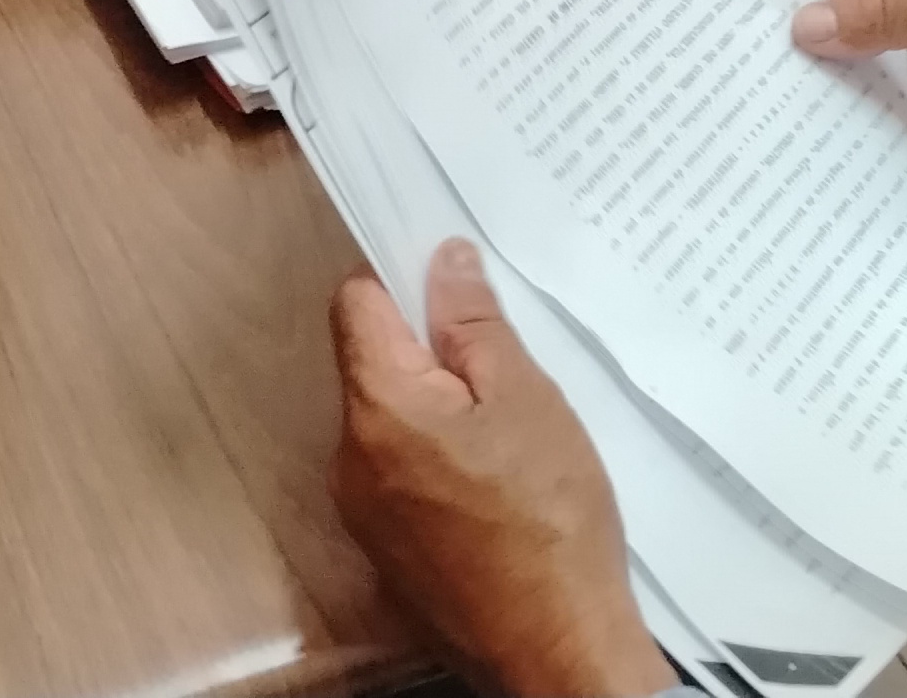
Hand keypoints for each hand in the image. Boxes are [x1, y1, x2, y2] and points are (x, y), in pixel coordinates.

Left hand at [330, 240, 662, 697]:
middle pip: (373, 366)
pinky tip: (495, 484)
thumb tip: (442, 259)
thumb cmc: (548, 515)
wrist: (558, 647)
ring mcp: (364, 513)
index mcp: (375, 408)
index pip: (356, 303)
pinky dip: (438, 463)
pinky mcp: (388, 554)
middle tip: (502, 365)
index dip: (401, 279)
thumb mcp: (524, 397)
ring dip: (436, 410)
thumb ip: (473, 323)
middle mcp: (348, 458)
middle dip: (428, 351)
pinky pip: (401, 478)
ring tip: (508, 430)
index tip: (453, 286)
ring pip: (390, 424)